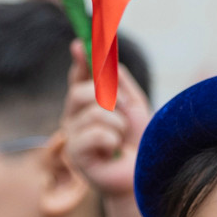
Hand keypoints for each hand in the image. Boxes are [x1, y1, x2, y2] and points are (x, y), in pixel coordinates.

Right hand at [59, 38, 148, 197]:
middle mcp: (74, 118)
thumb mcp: (134, 103)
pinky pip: (97, 133)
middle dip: (109, 100)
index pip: (79, 76)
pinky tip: (113, 151)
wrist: (144, 172)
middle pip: (81, 92)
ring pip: (94, 113)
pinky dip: (113, 140)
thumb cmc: (139, 141)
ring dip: (118, 125)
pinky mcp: (75, 154)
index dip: (79, 60)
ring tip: (120, 140)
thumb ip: (119, 80)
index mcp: (87, 104)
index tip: (80, 44)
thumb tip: (103, 55)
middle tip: (122, 115)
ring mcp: (71, 136)